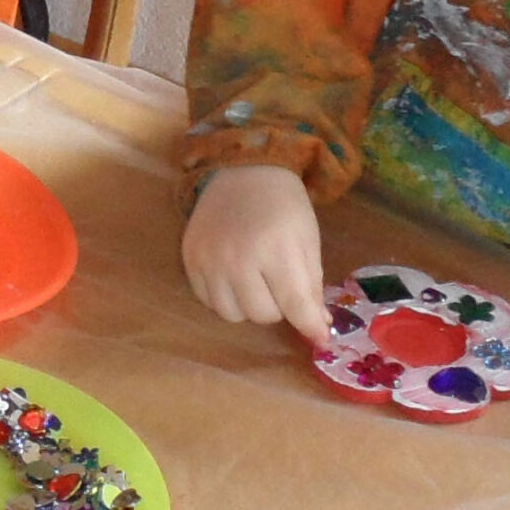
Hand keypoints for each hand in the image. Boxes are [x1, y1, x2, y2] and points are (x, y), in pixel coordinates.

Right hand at [180, 164, 330, 347]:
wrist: (243, 170)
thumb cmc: (284, 205)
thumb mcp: (307, 241)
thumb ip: (310, 286)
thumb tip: (317, 328)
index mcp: (275, 249)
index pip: (294, 305)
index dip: (311, 326)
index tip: (320, 338)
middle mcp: (238, 258)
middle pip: (262, 315)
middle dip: (278, 306)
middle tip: (279, 283)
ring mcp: (209, 259)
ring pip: (233, 315)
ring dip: (249, 305)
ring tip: (254, 280)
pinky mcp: (189, 259)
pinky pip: (208, 301)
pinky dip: (224, 296)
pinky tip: (232, 275)